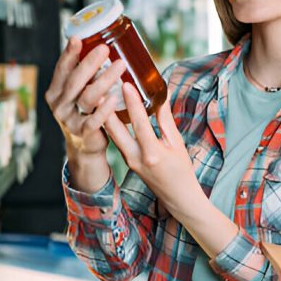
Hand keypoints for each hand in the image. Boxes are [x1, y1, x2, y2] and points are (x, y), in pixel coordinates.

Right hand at [45, 36, 125, 157]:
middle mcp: (59, 105)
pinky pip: (94, 120)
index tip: (78, 38)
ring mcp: (70, 120)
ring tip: (120, 65)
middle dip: (89, 62)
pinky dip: (104, 109)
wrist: (85, 147)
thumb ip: (84, 77)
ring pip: (87, 97)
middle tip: (105, 48)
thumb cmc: (85, 113)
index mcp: (55, 92)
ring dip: (104, 80)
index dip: (69, 53)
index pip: (62, 69)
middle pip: (75, 80)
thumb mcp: (78, 94)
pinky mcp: (83, 133)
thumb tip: (101, 47)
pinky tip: (114, 98)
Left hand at [104, 82, 206, 222]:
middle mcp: (136, 158)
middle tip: (98, 86)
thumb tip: (161, 96)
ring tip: (99, 94)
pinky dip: (111, 124)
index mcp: (152, 153)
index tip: (125, 84)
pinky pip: (115, 139)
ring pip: (112, 134)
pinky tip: (107, 111)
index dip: (132, 102)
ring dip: (104, 114)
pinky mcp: (126, 161)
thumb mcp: (177, 143)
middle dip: (106, 107)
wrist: (177, 196)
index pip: (139, 123)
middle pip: (115, 129)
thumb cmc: (181, 169)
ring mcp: (128, 161)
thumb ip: (166, 120)